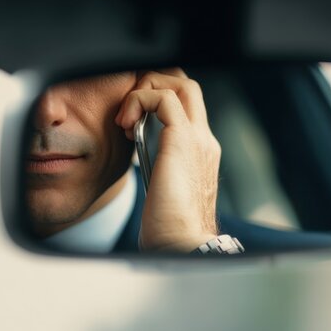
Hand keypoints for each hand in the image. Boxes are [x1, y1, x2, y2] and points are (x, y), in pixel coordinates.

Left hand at [114, 68, 220, 252]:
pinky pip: (162, 98)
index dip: (156, 101)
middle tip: (129, 110)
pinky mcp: (182, 141)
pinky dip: (139, 99)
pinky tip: (125, 122)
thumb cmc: (170, 232)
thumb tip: (138, 165)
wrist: (183, 246)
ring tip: (125, 117)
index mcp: (201, 154)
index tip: (131, 123)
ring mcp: (198, 139)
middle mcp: (205, 142)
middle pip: (188, 87)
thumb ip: (158, 173)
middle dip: (154, 84)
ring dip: (145, 89)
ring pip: (180, 84)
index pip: (186, 108)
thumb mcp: (164, 194)